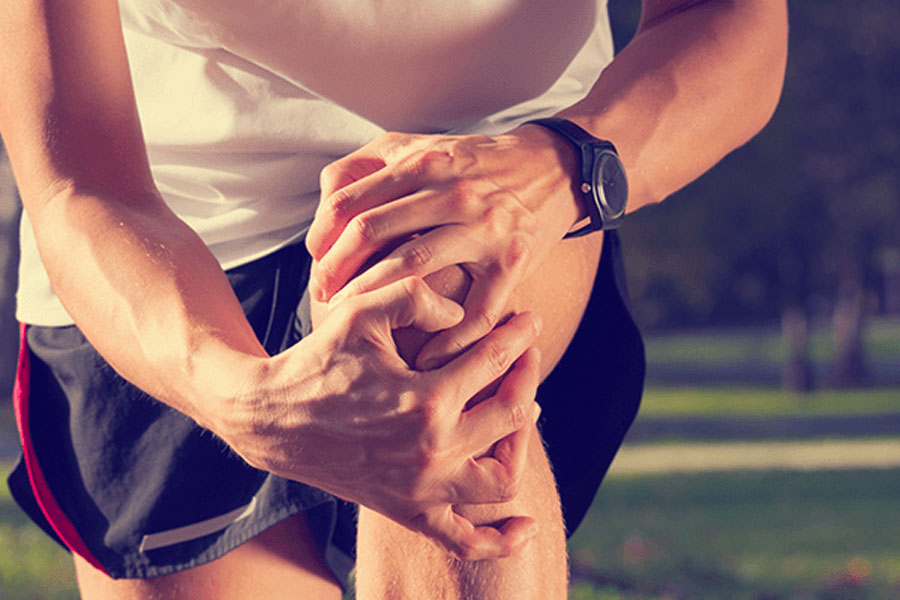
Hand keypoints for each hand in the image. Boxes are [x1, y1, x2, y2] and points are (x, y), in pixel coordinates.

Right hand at [219, 277, 542, 559]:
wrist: (270, 419)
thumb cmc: (317, 361)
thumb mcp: (359, 313)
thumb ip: (414, 297)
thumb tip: (464, 314)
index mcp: (423, 400)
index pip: (495, 362)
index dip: (519, 336)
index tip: (529, 320)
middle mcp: (430, 452)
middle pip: (511, 417)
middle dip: (527, 377)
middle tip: (526, 355)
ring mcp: (420, 489)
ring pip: (502, 480)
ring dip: (522, 445)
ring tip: (521, 414)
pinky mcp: (408, 512)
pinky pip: (465, 541)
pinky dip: (500, 541)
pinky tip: (526, 526)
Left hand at [305, 127, 580, 368]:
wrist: (552, 169)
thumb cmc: (475, 164)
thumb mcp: (423, 146)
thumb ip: (371, 165)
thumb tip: (327, 203)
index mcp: (423, 162)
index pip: (350, 200)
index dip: (321, 234)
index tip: (315, 259)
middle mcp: (452, 191)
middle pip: (371, 231)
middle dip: (336, 270)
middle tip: (322, 296)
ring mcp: (484, 228)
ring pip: (412, 266)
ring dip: (376, 300)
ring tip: (358, 320)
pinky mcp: (512, 262)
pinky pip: (474, 310)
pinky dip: (447, 339)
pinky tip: (425, 356)